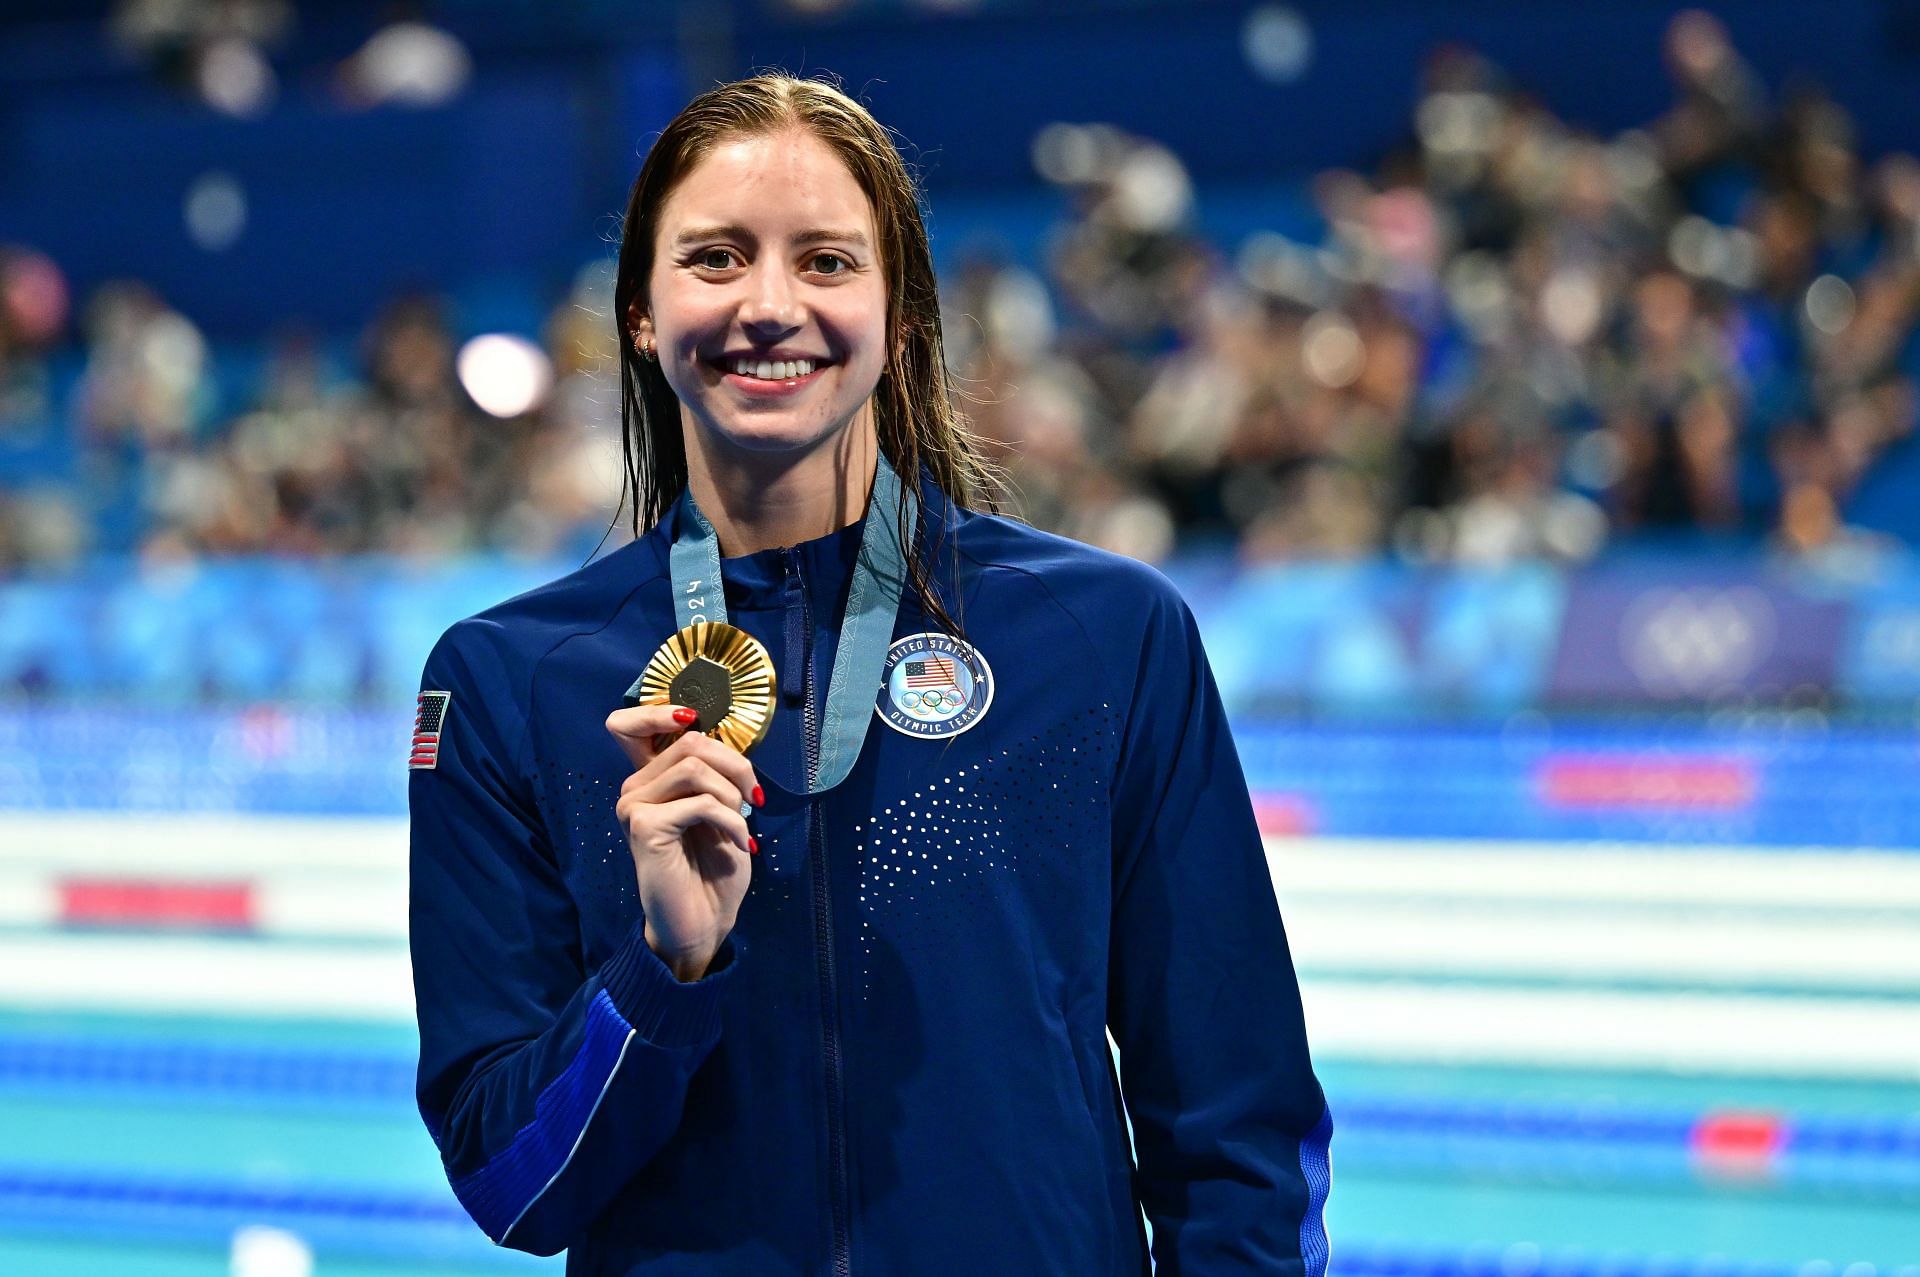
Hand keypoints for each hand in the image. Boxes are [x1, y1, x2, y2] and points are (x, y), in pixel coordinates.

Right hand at [606, 704, 761, 981]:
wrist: (703, 923)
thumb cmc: (714, 870)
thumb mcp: (721, 811)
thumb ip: (711, 774)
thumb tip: (723, 742)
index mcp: (651, 781)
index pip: (627, 725)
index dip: (659, 711)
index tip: (695, 722)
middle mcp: (634, 789)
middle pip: (688, 741)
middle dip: (735, 763)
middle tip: (755, 797)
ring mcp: (634, 807)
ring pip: (695, 767)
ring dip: (733, 794)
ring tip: (743, 825)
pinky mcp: (644, 827)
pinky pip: (702, 802)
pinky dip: (733, 821)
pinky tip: (741, 844)